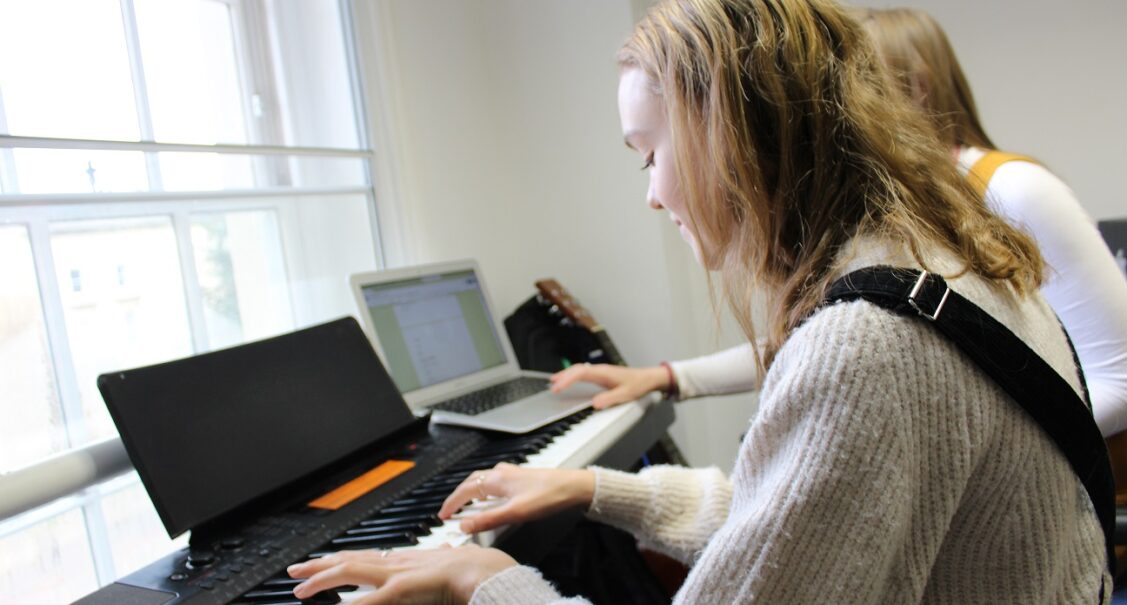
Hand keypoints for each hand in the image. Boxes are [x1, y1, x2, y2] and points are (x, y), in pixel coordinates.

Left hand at [287, 544, 516, 604]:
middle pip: (349, 559)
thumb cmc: (475, 570)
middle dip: (319, 566)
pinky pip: (372, 598)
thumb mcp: (452, 563)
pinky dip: (354, 604)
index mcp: (406, 560)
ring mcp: (398, 574)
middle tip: (294, 571)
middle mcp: (397, 563)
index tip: (321, 562)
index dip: (340, 559)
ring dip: (323, 580)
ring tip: (301, 589)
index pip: (365, 557)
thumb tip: (445, 552)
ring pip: (351, 571)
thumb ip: (443, 559)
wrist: (488, 572)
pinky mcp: (404, 588)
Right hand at [438, 463, 593, 533]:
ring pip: (483, 480)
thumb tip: (464, 525)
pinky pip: (495, 481)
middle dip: (458, 496)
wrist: (574, 486)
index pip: (465, 490)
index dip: (451, 503)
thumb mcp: (515, 513)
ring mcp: (512, 474)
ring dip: (471, 491)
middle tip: (450, 509)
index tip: (442, 515)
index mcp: (496, 480)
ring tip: (466, 503)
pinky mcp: (521, 477)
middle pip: (471, 482)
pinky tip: (492, 496)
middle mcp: (501, 473)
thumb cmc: (548, 496)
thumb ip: (488, 520)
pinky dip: (485, 489)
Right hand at [550, 363, 668, 408]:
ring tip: (555, 382)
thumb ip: (610, 399)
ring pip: (579, 370)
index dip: (567, 379)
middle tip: (552, 385)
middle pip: (577, 369)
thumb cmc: (638, 384)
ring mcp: (600, 371)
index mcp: (603, 373)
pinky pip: (583, 373)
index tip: (558, 386)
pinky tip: (569, 381)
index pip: (580, 373)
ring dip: (567, 375)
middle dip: (563, 376)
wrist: (648, 378)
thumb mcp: (625, 394)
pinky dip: (573, 376)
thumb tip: (594, 404)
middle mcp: (600, 370)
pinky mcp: (601, 375)